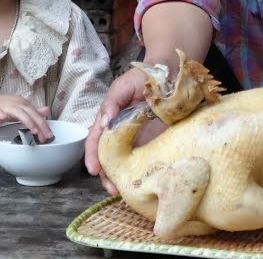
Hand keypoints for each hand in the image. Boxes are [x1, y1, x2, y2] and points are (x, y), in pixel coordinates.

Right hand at [0, 95, 52, 142]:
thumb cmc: (0, 108)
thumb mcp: (18, 110)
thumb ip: (32, 112)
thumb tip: (47, 111)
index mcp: (23, 104)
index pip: (36, 114)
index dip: (44, 125)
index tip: (49, 136)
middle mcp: (16, 103)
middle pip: (30, 113)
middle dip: (40, 124)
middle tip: (46, 136)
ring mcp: (5, 106)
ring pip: (18, 112)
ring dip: (27, 121)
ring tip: (34, 130)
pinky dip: (1, 114)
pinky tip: (4, 118)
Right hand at [84, 67, 148, 193]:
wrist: (170, 71)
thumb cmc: (142, 77)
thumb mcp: (122, 87)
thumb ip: (111, 103)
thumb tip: (104, 122)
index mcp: (109, 120)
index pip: (95, 140)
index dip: (92, 155)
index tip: (93, 169)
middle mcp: (122, 133)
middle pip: (109, 158)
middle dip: (107, 175)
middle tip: (111, 188)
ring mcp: (139, 139)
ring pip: (126, 163)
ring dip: (123, 178)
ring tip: (125, 191)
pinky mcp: (156, 142)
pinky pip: (147, 159)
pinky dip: (144, 172)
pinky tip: (145, 182)